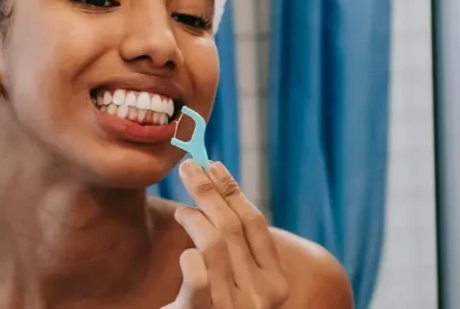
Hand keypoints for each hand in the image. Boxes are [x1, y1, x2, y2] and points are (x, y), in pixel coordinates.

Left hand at [162, 160, 289, 307]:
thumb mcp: (239, 281)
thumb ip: (238, 247)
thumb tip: (219, 185)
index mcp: (277, 284)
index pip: (255, 222)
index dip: (233, 190)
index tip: (214, 165)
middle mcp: (262, 297)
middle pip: (233, 226)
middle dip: (208, 190)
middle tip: (188, 167)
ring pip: (215, 243)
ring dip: (194, 217)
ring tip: (182, 212)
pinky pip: (198, 276)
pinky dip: (190, 256)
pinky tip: (184, 251)